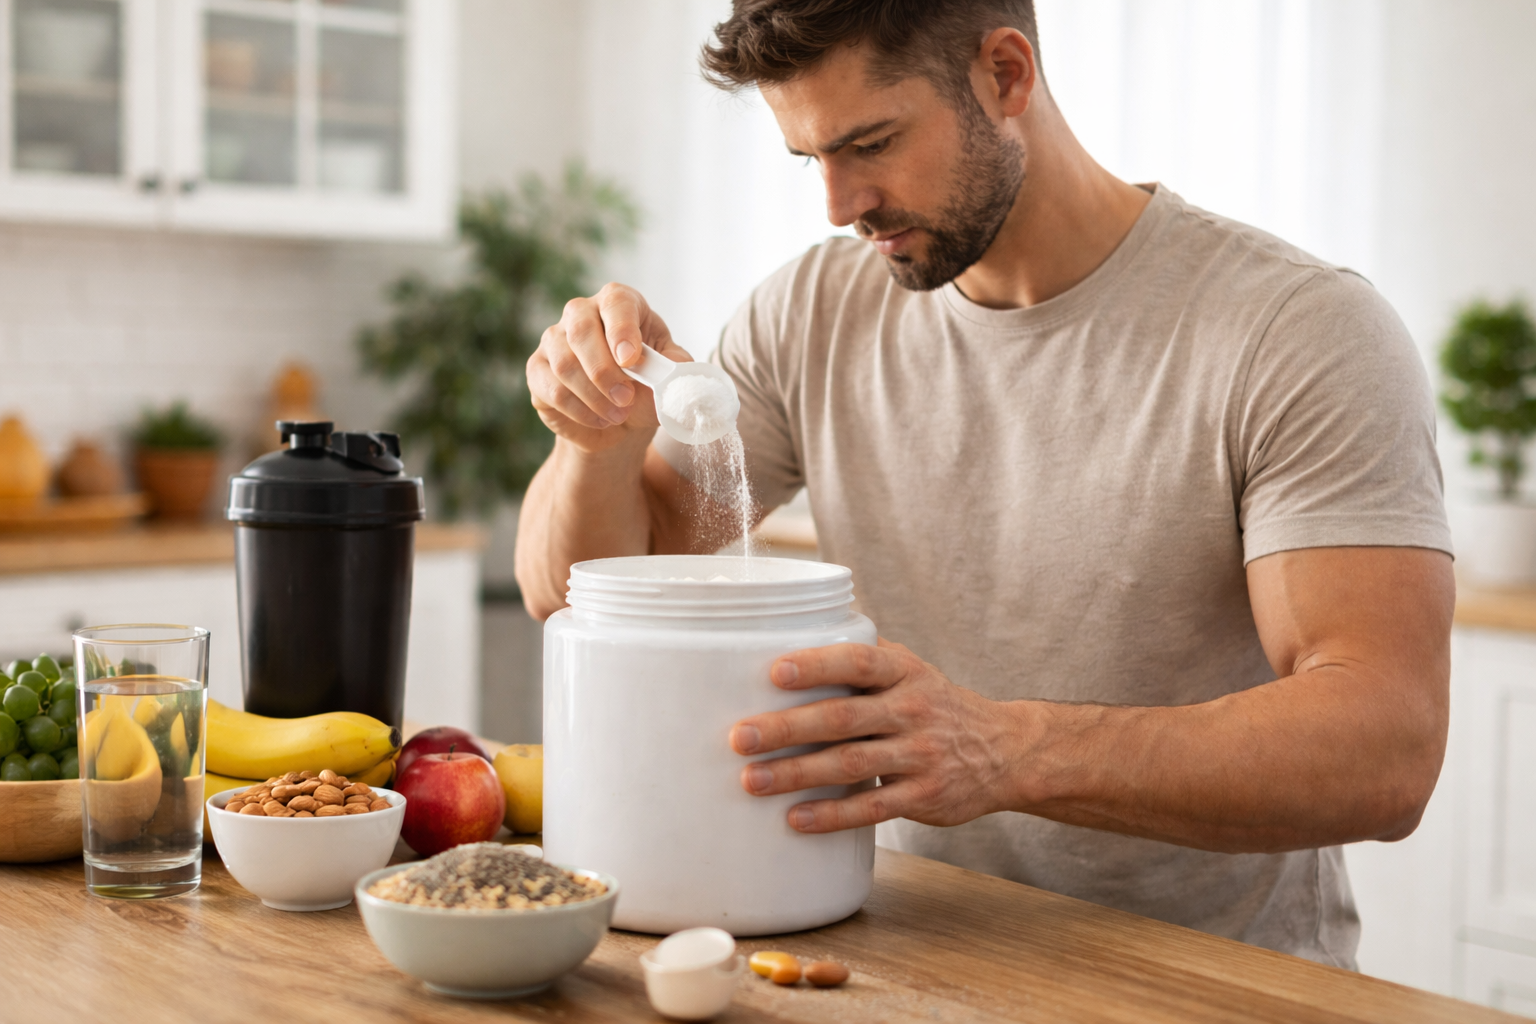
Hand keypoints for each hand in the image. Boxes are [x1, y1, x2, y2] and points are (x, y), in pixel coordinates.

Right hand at [526, 283, 692, 452]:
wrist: (620, 419)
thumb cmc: (646, 387)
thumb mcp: (669, 376)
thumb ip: (675, 368)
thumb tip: (670, 369)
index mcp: (619, 303)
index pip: (616, 303)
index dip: (622, 329)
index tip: (631, 360)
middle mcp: (582, 313)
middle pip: (581, 331)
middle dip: (605, 371)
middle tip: (626, 399)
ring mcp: (554, 340)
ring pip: (565, 364)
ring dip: (595, 396)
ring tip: (619, 414)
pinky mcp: (537, 369)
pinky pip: (552, 389)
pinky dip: (580, 410)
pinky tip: (600, 419)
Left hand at [729, 639, 1028, 832]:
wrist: (1005, 750)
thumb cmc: (937, 705)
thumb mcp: (911, 669)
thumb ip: (861, 655)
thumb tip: (792, 632)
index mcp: (904, 672)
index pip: (858, 662)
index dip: (816, 665)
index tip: (774, 672)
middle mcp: (913, 710)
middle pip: (843, 717)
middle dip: (788, 728)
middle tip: (740, 737)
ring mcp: (920, 756)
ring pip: (851, 765)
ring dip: (798, 774)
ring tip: (753, 781)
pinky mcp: (923, 797)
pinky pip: (872, 808)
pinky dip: (832, 815)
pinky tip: (796, 818)